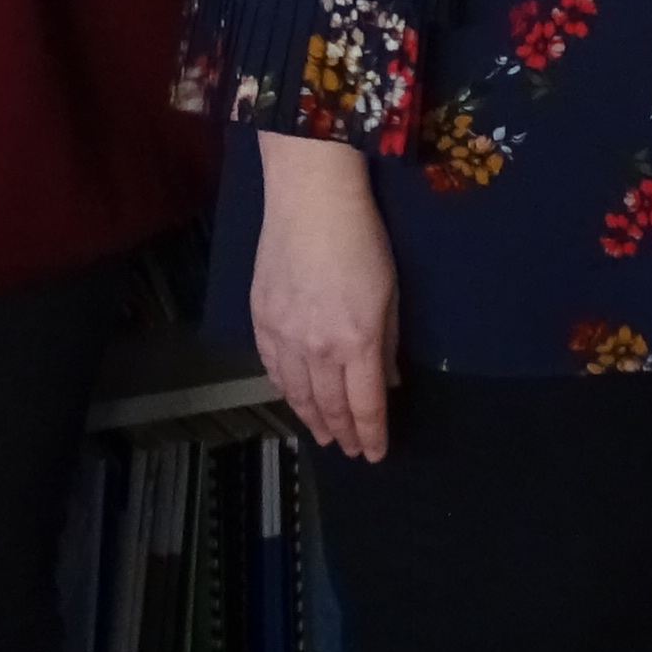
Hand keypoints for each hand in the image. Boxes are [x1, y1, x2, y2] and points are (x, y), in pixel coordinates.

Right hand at [251, 136, 399, 463]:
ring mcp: (284, 334)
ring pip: (297, 392)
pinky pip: (271, 367)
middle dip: (342, 432)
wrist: (310, 198)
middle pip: (330, 405)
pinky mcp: (261, 318)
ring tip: (323, 434)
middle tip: (349, 450)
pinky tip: (292, 396)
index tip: (376, 454)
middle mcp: (318, 348)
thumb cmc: (362, 237)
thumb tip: (389, 381)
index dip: (371, 435)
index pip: (365, 405)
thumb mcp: (390, 291)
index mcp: (357, 342)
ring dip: (311, 418)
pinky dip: (283, 389)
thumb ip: (387, 342)